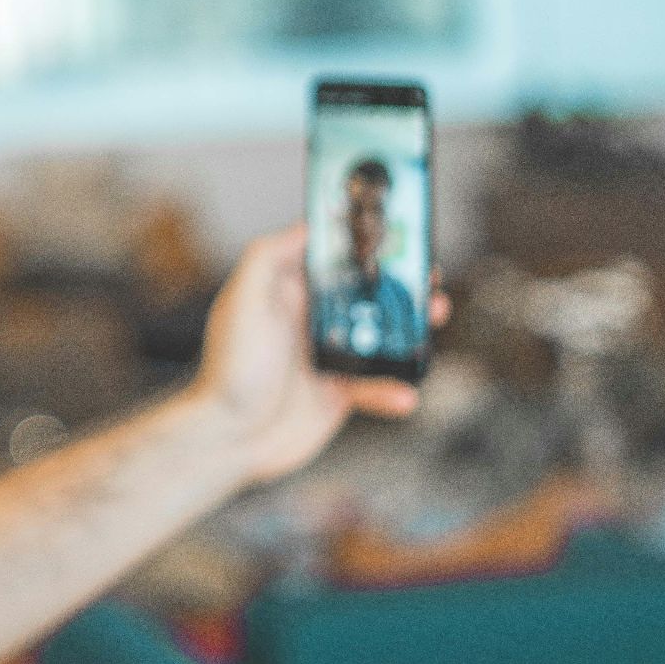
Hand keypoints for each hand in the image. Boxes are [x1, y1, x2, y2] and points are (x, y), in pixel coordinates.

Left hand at [189, 224, 446, 484]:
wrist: (229, 436)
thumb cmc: (230, 368)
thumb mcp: (244, 299)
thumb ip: (268, 256)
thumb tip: (306, 226)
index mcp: (286, 292)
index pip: (331, 258)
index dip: (362, 245)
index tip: (394, 233)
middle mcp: (308, 320)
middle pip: (363, 293)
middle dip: (399, 283)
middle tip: (428, 276)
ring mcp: (325, 357)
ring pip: (380, 336)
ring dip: (412, 327)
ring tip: (435, 315)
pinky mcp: (336, 394)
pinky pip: (376, 385)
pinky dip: (393, 389)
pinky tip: (405, 394)